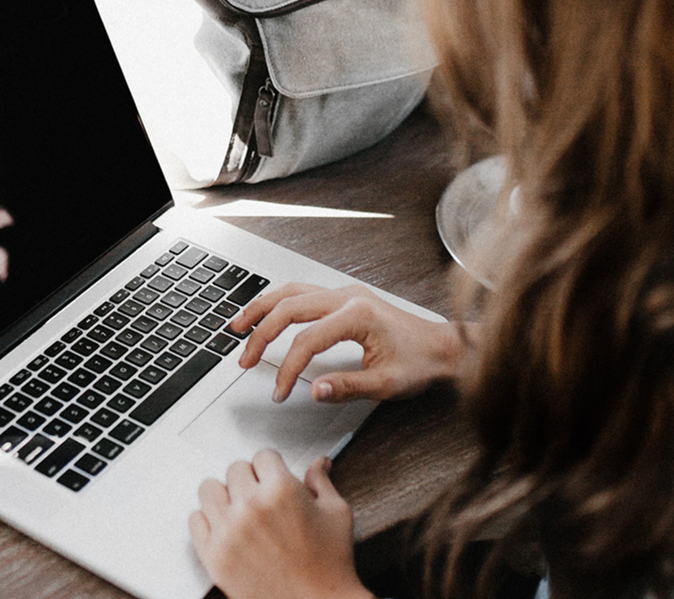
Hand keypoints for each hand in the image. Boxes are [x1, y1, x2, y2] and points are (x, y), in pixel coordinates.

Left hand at [189, 449, 374, 598]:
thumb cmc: (330, 566)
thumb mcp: (336, 514)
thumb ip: (321, 482)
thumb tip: (318, 463)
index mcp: (281, 490)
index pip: (263, 455)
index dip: (272, 467)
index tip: (274, 477)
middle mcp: (251, 506)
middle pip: (235, 469)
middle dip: (250, 479)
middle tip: (261, 497)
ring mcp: (228, 531)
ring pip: (209, 489)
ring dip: (224, 495)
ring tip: (240, 509)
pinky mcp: (214, 555)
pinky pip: (195, 520)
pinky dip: (208, 521)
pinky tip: (226, 528)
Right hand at [233, 283, 464, 403]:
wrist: (443, 347)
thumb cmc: (421, 362)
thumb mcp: (386, 384)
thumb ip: (347, 387)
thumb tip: (314, 390)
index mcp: (357, 315)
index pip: (306, 340)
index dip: (287, 368)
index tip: (280, 391)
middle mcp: (347, 297)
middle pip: (289, 307)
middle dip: (261, 334)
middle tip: (244, 359)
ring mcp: (345, 293)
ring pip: (291, 292)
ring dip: (262, 308)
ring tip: (238, 326)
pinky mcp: (344, 297)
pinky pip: (302, 292)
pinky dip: (278, 303)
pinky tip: (266, 314)